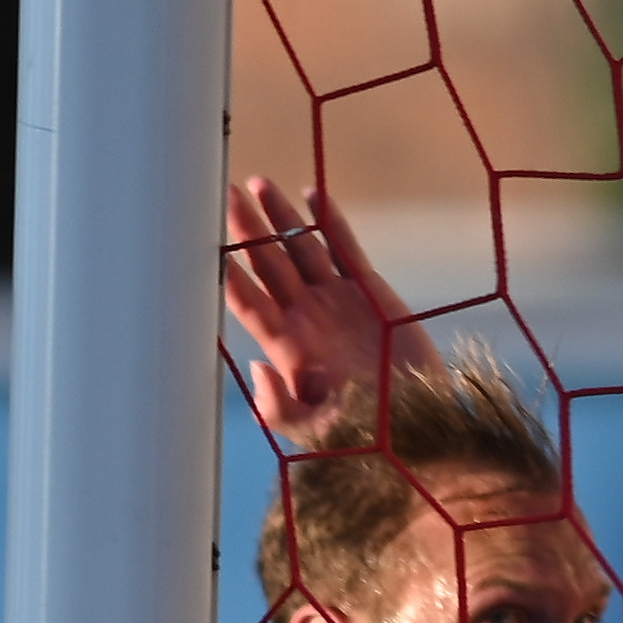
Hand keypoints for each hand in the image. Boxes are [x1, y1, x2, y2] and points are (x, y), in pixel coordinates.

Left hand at [226, 174, 428, 441]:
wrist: (419, 424)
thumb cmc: (364, 437)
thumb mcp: (315, 432)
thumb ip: (279, 408)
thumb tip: (253, 366)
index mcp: (287, 347)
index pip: (249, 303)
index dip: (227, 274)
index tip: (203, 244)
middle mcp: (305, 317)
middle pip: (267, 265)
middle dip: (246, 230)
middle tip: (224, 193)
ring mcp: (335, 301)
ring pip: (301, 248)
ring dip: (281, 217)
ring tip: (258, 184)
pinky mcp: (369, 290)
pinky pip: (344, 248)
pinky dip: (329, 222)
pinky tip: (312, 195)